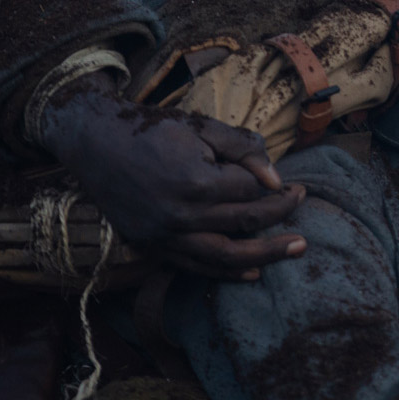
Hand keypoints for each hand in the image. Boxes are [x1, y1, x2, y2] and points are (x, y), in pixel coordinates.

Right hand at [41, 71, 306, 279]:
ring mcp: (164, 236)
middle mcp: (180, 215)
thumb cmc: (152, 129)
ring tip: (296, 250)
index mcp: (195, 181)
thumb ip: (242, 149)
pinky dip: (226, 272)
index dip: (276, 187)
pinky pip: (195, 267)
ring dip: (265, 255)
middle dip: (280, 216)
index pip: (251, 191)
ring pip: (225, 256)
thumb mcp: (201, 127)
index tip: (292, 184)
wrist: (95, 142)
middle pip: (245, 223)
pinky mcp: (152, 246)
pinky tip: (253, 272)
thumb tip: (276, 179)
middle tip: (302, 205)